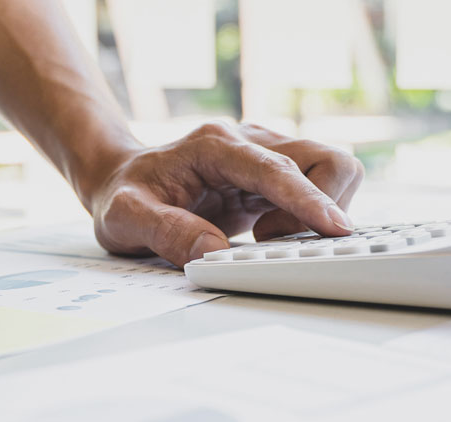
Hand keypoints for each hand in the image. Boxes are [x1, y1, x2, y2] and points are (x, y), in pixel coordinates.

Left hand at [81, 121, 363, 266]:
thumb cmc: (121, 195)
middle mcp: (247, 142)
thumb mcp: (125, 217)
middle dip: (318, 205)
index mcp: (214, 145)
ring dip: (316, 210)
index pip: (275, 167)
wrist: (117, 179)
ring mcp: (263, 157)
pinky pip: (315, 190)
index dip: (307, 197)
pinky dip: (308, 216)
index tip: (333, 227)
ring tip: (266, 235)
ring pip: (329, 170)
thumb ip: (165, 231)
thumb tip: (213, 251)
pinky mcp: (270, 178)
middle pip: (322, 158)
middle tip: (270, 238)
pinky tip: (268, 234)